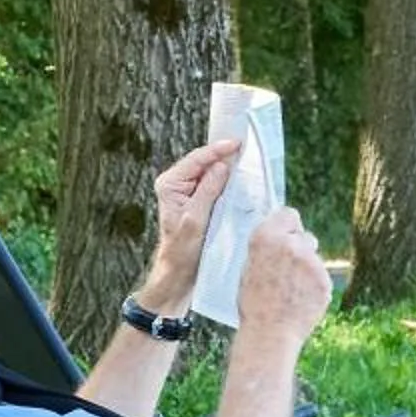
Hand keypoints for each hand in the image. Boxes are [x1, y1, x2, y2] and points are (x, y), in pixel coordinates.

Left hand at [133, 139, 241, 309]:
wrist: (179, 273)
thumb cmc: (182, 250)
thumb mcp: (196, 219)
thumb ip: (208, 190)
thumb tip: (221, 166)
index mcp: (170, 184)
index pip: (196, 159)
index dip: (217, 150)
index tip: (236, 143)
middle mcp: (176, 184)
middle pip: (203, 162)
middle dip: (223, 155)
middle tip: (245, 147)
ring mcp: (187, 192)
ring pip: (210, 172)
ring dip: (226, 168)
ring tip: (245, 161)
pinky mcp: (198, 201)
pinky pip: (214, 185)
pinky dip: (226, 181)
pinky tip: (239, 179)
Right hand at [232, 208, 330, 344]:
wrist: (270, 333)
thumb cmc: (254, 303)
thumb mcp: (249, 267)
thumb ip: (267, 248)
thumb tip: (281, 239)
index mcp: (265, 237)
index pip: (288, 214)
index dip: (288, 226)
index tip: (287, 236)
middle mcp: (291, 243)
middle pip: (304, 235)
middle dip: (299, 248)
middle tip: (287, 271)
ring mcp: (310, 261)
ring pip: (314, 257)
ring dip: (307, 267)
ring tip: (292, 290)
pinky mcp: (324, 279)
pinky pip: (321, 276)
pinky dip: (314, 286)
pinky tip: (301, 300)